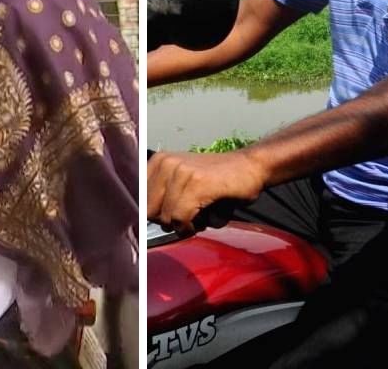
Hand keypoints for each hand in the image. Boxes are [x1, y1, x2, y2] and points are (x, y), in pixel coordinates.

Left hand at [147, 150, 266, 234]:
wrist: (250, 166)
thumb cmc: (217, 180)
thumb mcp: (182, 182)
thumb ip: (161, 196)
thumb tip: (141, 221)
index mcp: (158, 161)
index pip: (137, 199)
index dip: (151, 216)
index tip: (166, 220)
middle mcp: (165, 162)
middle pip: (147, 211)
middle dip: (166, 222)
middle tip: (186, 219)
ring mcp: (180, 171)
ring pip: (165, 217)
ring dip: (181, 225)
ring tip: (196, 218)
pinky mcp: (197, 183)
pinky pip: (181, 218)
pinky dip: (190, 226)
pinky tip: (200, 221)